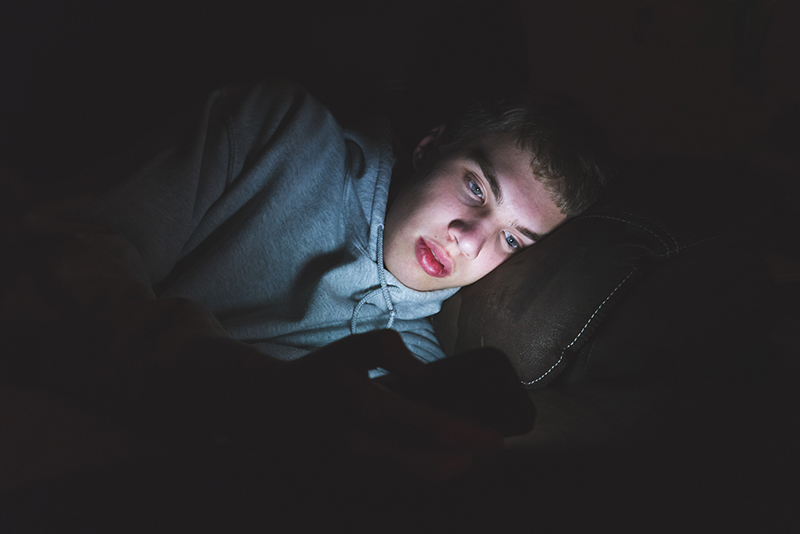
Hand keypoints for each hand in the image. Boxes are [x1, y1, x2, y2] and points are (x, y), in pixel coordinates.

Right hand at [256, 330, 504, 481]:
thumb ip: (393, 349)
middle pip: (428, 467)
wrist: (266, 408)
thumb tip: (426, 378)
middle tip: (483, 449)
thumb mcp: (354, 347)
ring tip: (461, 457)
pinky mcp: (342, 486)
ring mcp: (348, 472)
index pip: (432, 428)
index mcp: (363, 405)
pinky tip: (429, 466)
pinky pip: (391, 489)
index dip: (471, 436)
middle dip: (464, 461)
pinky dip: (417, 480)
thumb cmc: (318, 373)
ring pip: (412, 483)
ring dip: (443, 473)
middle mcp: (357, 445)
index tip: (497, 438)